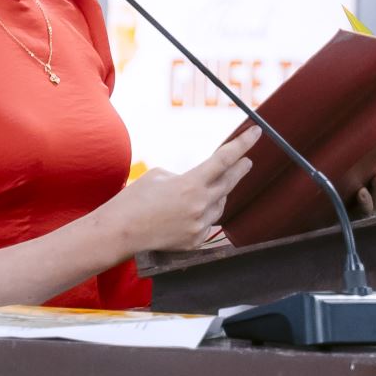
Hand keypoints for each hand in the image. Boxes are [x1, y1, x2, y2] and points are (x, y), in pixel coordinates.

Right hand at [107, 126, 261, 251]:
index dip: (242, 144)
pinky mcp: (194, 241)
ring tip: (208, 189)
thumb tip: (199, 184)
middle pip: (229, 183)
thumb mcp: (159, 175)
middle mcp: (200, 206)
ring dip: (218, 195)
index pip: (224, 160)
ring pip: (219, 205)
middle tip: (247, 162)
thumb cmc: (134, 200)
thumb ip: (186, 177)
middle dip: (239, 170)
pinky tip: (192, 212)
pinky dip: (204, 214)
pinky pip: (208, 223)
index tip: (256, 133)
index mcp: (191, 184)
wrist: (120, 232)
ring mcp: (199, 226)